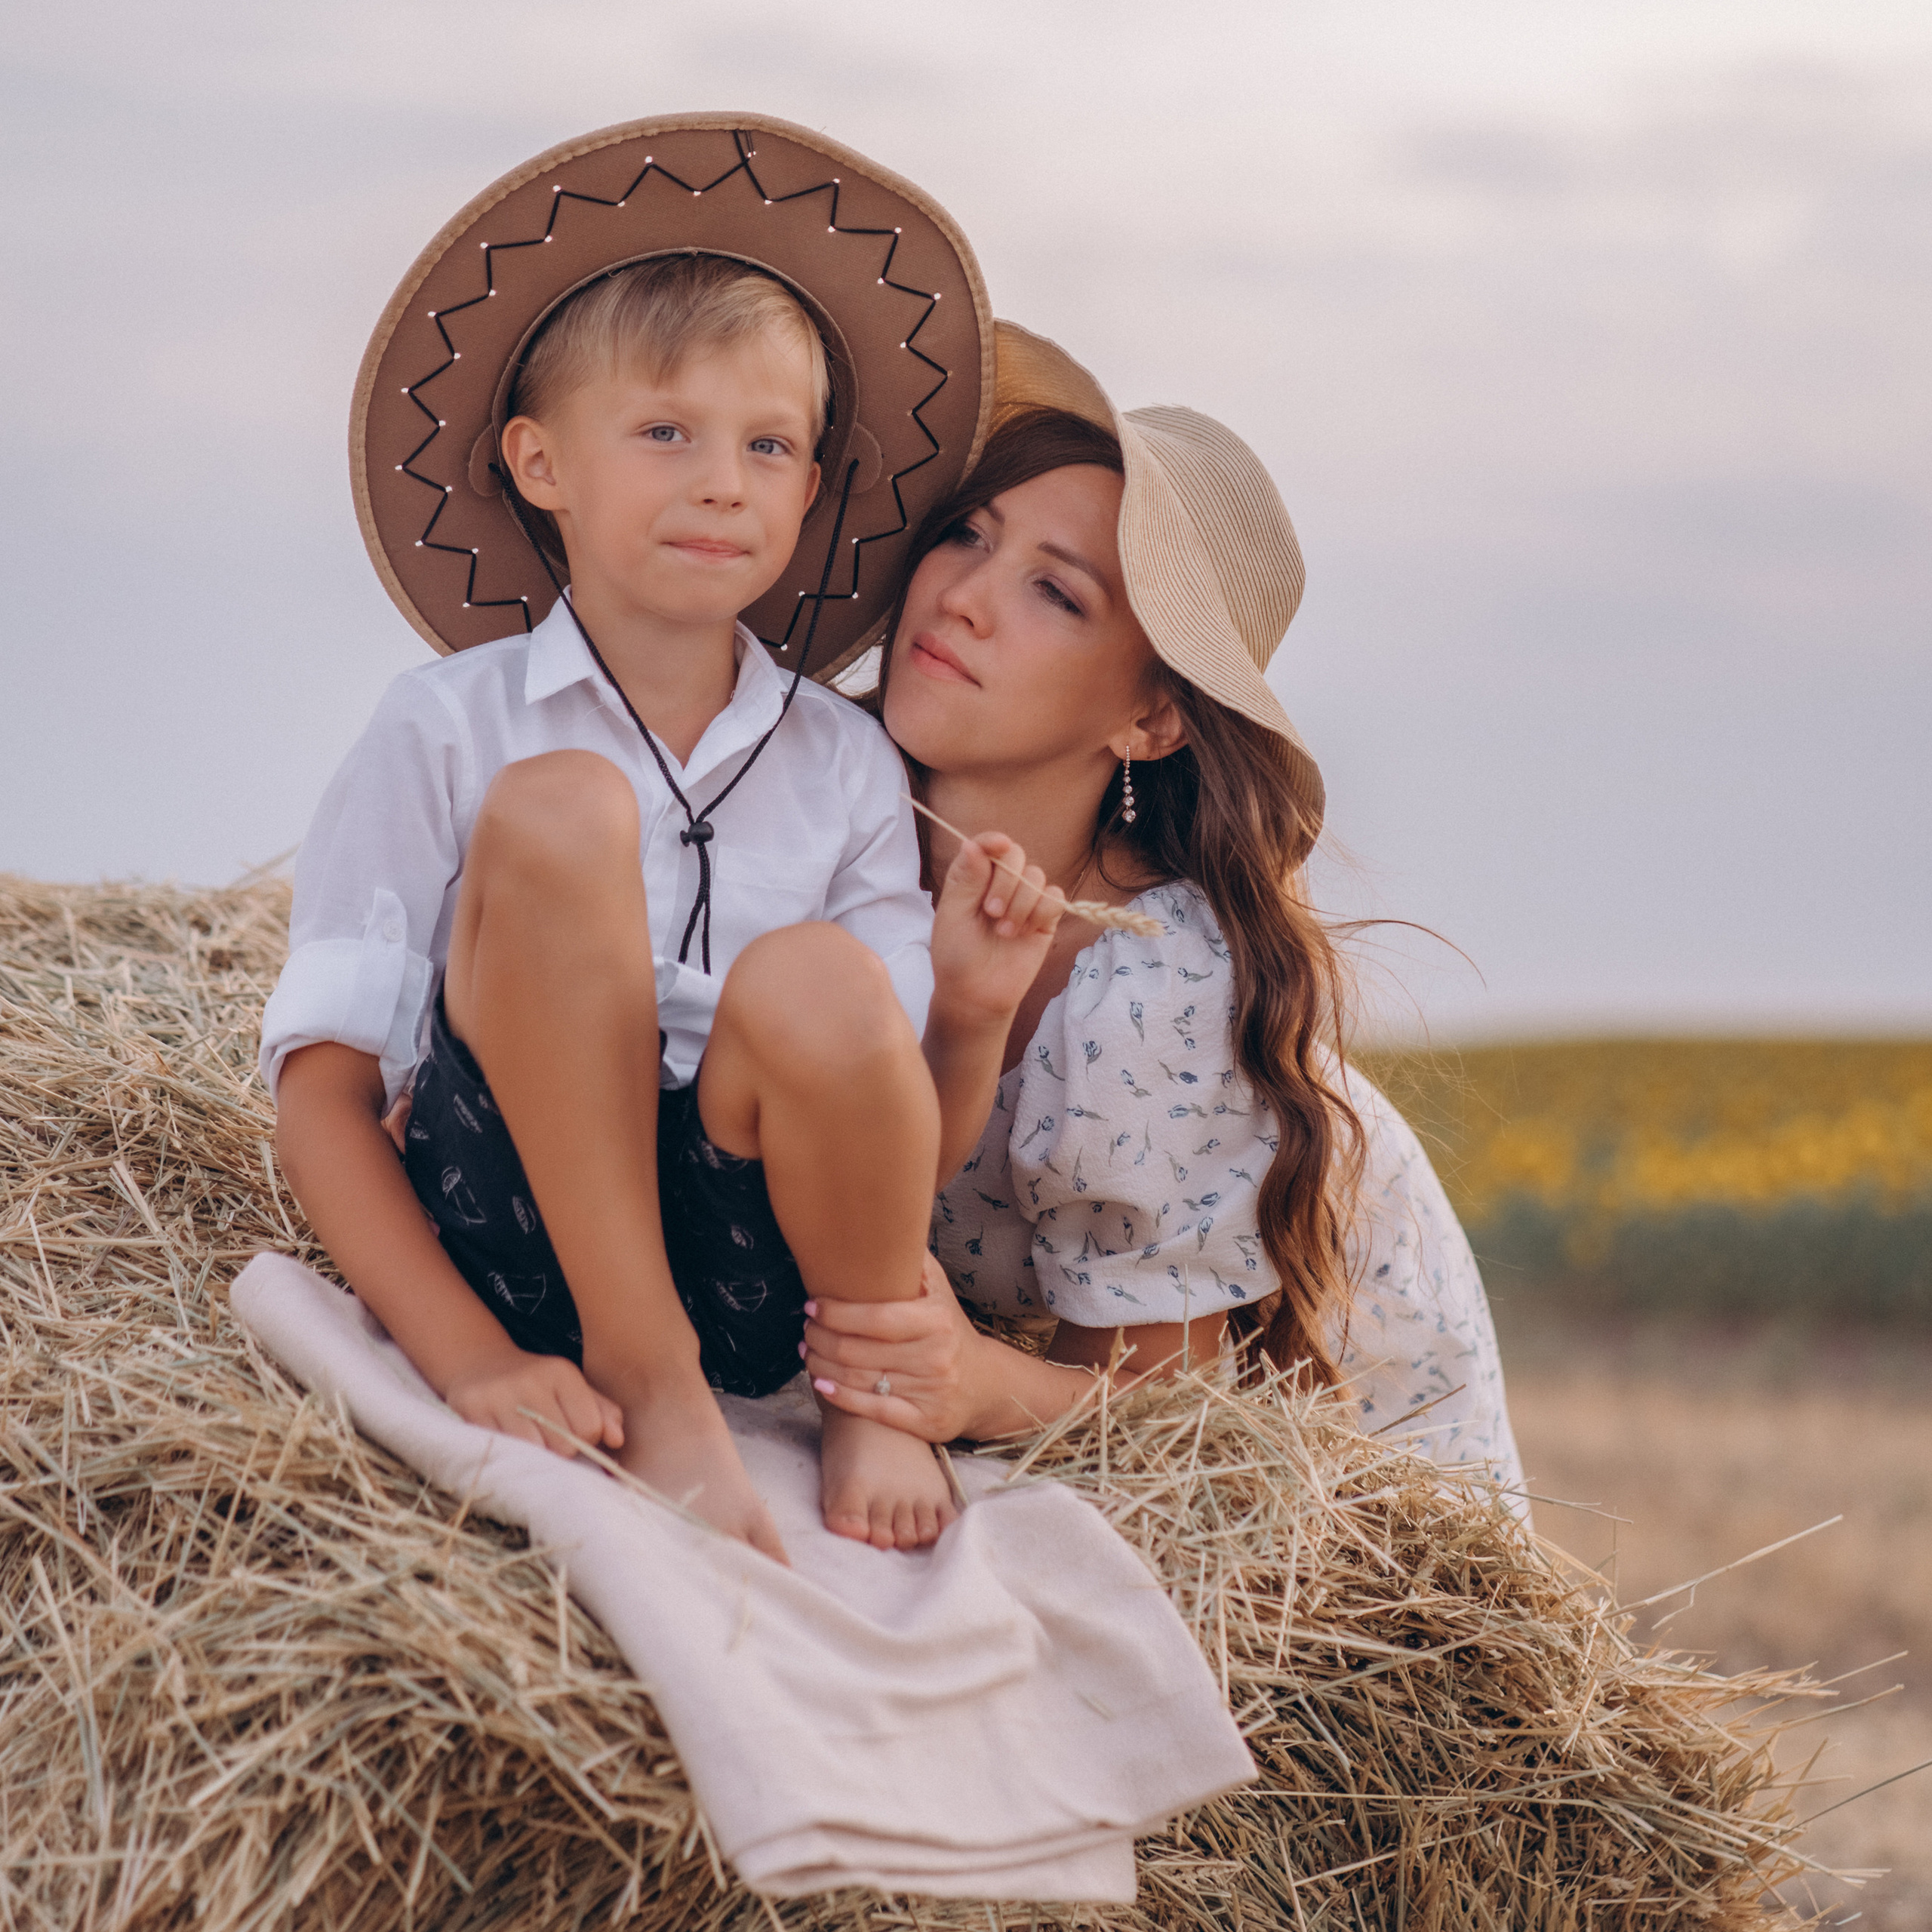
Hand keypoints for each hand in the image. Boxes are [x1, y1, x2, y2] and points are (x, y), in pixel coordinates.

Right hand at [445, 1349, 625, 1457]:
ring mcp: (500, 1395)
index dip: (585, 1441)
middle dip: (560, 1453)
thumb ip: (602, 1412)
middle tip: (548, 1443)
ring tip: (529, 1444)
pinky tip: (506, 1443)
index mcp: (562, 1373)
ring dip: (533, 1457)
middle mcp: (532, 1380)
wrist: (480, 1365)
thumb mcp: (572, 1388)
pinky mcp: (472, 1409)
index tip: (572, 1436)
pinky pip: (500, 1449)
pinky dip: (507, 1454)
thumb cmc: (537, 1385)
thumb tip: (618, 1441)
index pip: (589, 1428)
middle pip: (563, 1445)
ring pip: (532, 1451)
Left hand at [803, 1253, 982, 1442]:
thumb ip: (914, 1261)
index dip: (835, 1313)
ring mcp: (930, 1392)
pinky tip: (821, 1386)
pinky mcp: (924, 1422)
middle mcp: (934, 1357)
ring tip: (808, 1352)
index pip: (874, 1317)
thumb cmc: (948, 1329)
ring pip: (859, 1380)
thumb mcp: (939, 1290)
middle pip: (857, 1351)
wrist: (985, 1383)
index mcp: (936, 1320)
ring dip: (821, 1366)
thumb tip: (887, 1219)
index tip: (812, 1306)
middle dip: (820, 1339)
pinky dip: (840, 1398)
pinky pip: (872, 1410)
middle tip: (806, 1330)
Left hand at [928, 831, 1066, 1030]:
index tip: (998, 846)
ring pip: (1037, 876)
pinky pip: (1055, 898)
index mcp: (973, 877)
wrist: (976, 995)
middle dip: (1006, 882)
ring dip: (1021, 903)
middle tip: (991, 913)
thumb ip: (966, 879)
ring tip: (1004, 931)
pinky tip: (1025, 932)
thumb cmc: (956, 956)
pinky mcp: (1044, 919)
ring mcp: (1024, 900)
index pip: (987, 845)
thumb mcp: (953, 915)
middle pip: (1016, 855)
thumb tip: (972, 844)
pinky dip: (1042, 911)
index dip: (994, 841)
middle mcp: (1000, 884)